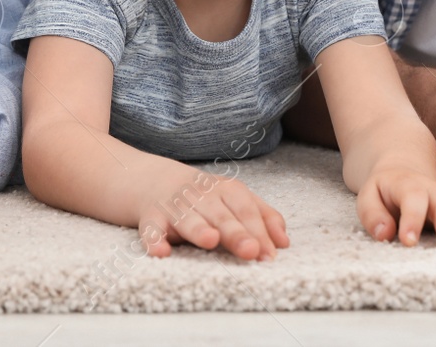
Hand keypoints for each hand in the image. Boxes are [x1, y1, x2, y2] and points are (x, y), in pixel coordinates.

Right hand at [137, 170, 289, 261]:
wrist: (155, 181)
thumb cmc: (206, 197)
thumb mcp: (236, 199)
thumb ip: (263, 217)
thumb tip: (284, 243)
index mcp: (226, 190)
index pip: (246, 210)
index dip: (259, 232)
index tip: (270, 255)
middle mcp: (201, 196)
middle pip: (221, 216)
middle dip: (236, 233)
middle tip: (251, 251)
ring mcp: (175, 207)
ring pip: (188, 220)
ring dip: (198, 229)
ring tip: (210, 240)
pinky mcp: (152, 219)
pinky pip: (151, 230)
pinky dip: (154, 241)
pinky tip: (160, 252)